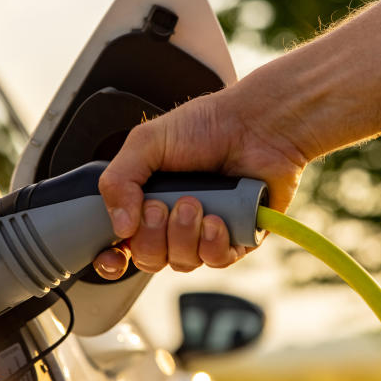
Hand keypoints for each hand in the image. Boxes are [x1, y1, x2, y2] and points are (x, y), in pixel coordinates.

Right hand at [92, 0, 380, 278]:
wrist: (271, 117)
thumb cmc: (215, 118)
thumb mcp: (151, 138)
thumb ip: (114, 176)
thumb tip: (112, 223)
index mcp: (154, 193)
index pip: (123, 239)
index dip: (112, 251)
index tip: (110, 249)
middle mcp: (180, 215)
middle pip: (150, 256)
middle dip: (156, 232)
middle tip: (175, 201)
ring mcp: (212, 227)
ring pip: (183, 264)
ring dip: (186, 235)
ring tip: (202, 203)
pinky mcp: (245, 235)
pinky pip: (222, 262)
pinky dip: (218, 243)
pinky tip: (224, 219)